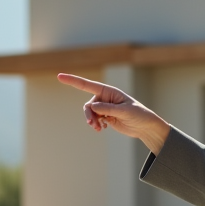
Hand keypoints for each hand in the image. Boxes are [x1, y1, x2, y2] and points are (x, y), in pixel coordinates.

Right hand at [57, 73, 171, 153]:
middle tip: (93, 125)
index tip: (59, 76)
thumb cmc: (138, 114)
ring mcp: (104, 107)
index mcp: (109, 91)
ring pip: (90, 113)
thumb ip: (108, 109)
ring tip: (99, 129)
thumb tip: (92, 107)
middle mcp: (105, 97)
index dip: (73, 80)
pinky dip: (96, 125)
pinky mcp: (105, 117)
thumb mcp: (124, 111)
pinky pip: (94, 120)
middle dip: (89, 115)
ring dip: (92, 121)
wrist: (145, 127)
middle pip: (88, 105)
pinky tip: (103, 129)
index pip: (87, 85)